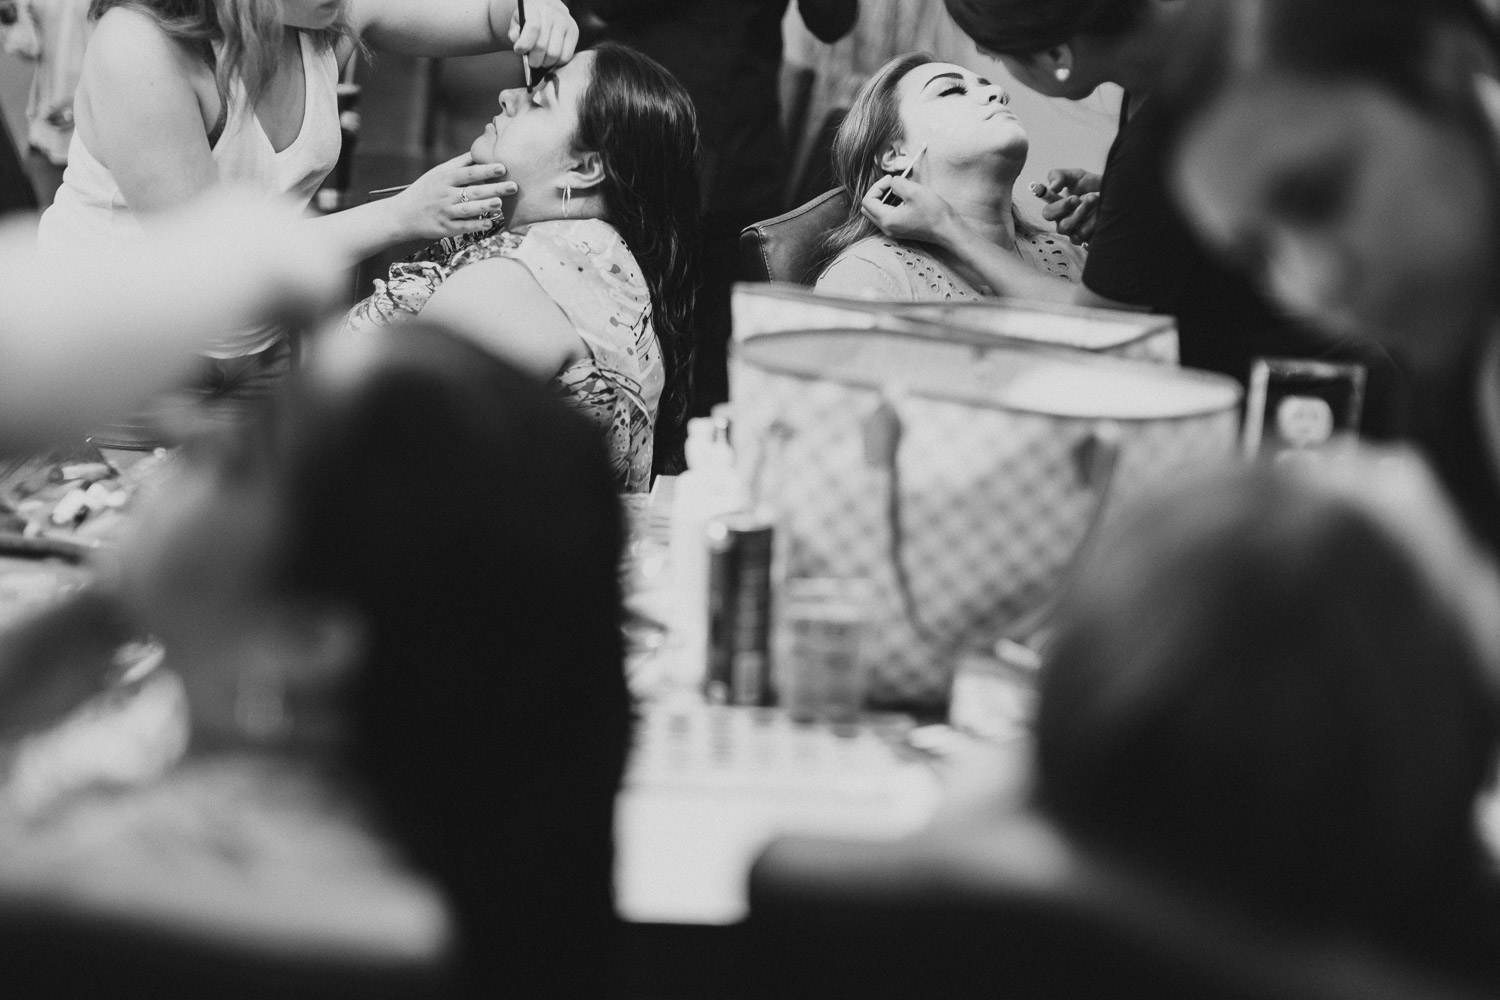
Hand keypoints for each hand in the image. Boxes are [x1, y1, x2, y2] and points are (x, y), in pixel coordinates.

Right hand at [391, 152, 515, 240]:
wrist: (402, 214)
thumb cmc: (426, 190)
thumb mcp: (439, 172)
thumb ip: (460, 163)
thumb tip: (482, 148)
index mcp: (445, 178)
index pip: (468, 173)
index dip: (485, 170)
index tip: (503, 168)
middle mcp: (445, 194)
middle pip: (472, 191)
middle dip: (493, 189)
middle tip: (513, 186)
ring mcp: (445, 212)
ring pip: (467, 209)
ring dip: (484, 206)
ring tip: (500, 204)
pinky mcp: (444, 228)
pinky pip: (462, 227)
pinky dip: (476, 225)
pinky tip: (490, 223)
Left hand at [503, 0, 577, 69]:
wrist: (550, 6)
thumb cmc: (531, 17)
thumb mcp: (518, 19)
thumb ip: (515, 32)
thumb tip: (517, 43)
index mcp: (536, 8)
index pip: (533, 28)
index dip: (524, 44)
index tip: (519, 50)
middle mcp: (553, 14)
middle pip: (542, 46)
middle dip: (534, 59)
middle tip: (531, 61)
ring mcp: (565, 23)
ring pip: (554, 54)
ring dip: (545, 62)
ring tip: (541, 60)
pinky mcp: (574, 32)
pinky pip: (566, 56)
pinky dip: (557, 62)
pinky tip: (552, 58)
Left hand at [860, 175, 959, 245]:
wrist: (948, 230)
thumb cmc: (933, 212)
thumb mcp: (914, 191)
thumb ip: (897, 183)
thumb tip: (892, 183)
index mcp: (887, 220)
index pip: (868, 201)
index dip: (877, 186)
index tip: (891, 179)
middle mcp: (886, 228)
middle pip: (868, 208)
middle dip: (877, 192)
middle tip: (891, 184)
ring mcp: (893, 231)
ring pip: (877, 212)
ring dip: (883, 199)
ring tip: (899, 190)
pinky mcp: (900, 230)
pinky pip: (887, 216)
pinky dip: (890, 205)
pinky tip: (903, 199)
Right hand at [1029, 167, 1101, 244]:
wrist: (1114, 191)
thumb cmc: (1091, 185)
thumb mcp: (1075, 175)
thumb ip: (1058, 176)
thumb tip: (1052, 187)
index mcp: (1057, 209)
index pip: (1048, 214)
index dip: (1059, 208)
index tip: (1074, 198)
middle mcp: (1064, 223)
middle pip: (1062, 227)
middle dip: (1078, 213)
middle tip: (1089, 198)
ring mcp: (1076, 233)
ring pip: (1077, 234)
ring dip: (1090, 217)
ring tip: (1099, 201)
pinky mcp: (1088, 240)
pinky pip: (1089, 239)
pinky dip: (1097, 225)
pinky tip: (1102, 214)